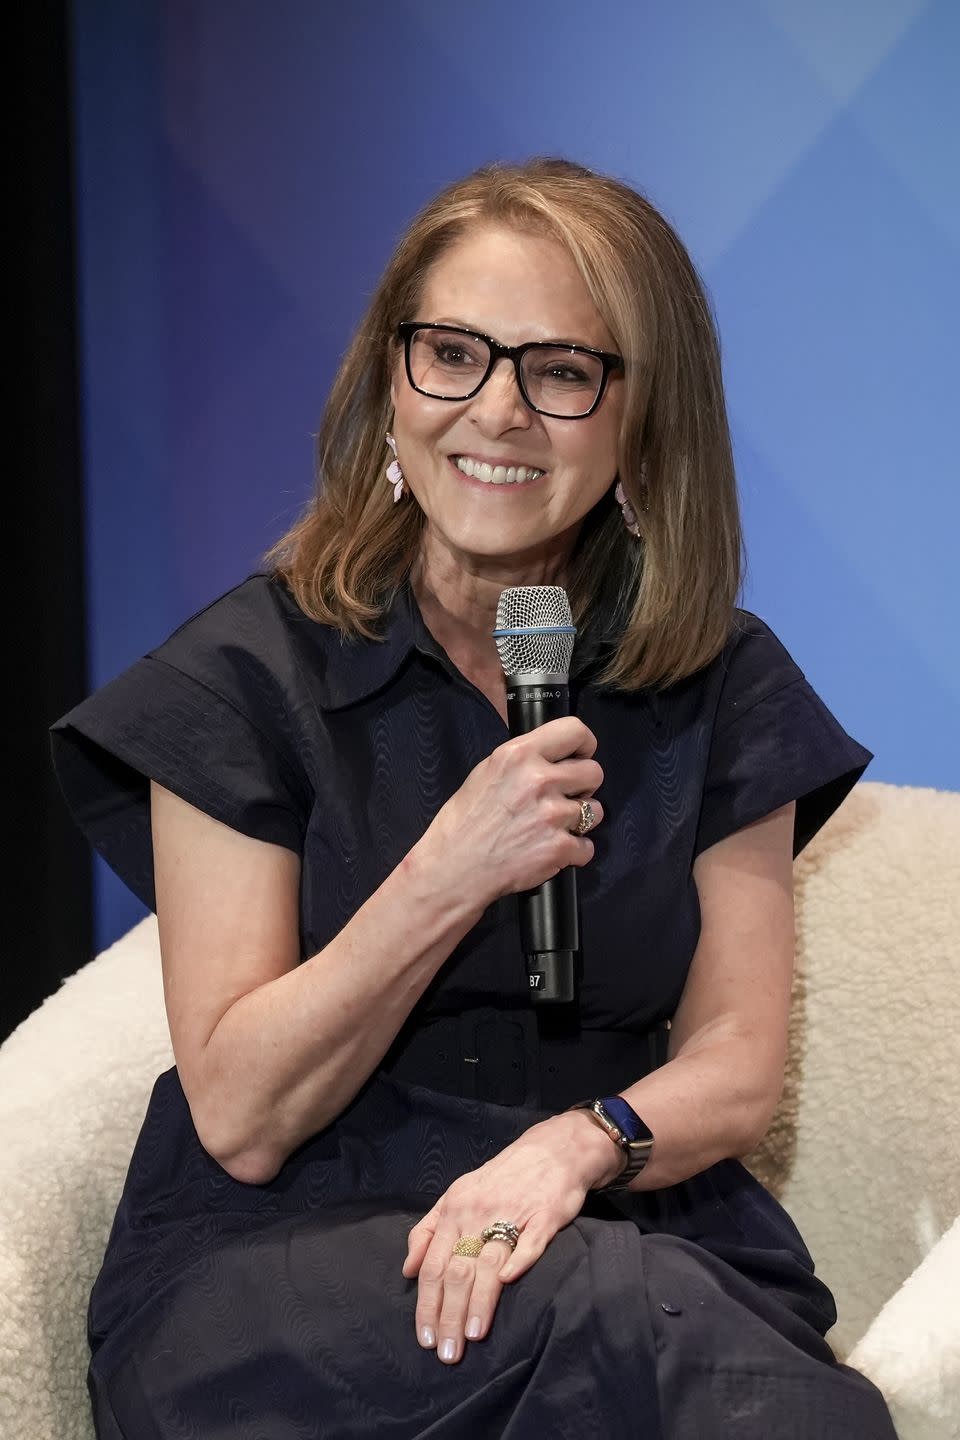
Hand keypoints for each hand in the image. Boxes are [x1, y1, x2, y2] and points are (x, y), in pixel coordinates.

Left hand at [401, 1112, 620, 1363]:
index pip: (434, 1264)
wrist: (552, 1150)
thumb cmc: (500, 1179)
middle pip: (458, 1269)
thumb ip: (428, 1230)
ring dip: (478, 1301)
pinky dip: (518, 1262)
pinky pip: (529, 1242)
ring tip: (471, 1336)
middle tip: (446, 1353)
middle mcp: (478, 1212)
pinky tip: (507, 1284)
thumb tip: (408, 1270)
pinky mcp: (544, 1217)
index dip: (427, 1303)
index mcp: (454, 1209)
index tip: (424, 1337)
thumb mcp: (457, 1195)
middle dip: (449, 1314)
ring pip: (488, 1262)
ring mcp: (512, 1214)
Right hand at [416, 717, 603, 913]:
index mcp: (518, 754)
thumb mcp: (486, 772)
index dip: (584, 745)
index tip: (581, 757)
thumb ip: (523, 760)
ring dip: (580, 821)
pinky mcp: (559, 848)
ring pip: (595, 811)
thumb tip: (553, 757)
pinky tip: (549, 850)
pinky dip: (573, 852)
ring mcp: (552, 815)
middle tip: (563, 799)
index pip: (575, 731)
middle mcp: (539, 779)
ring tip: (552, 828)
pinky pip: (587, 846)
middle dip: (583, 787)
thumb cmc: (464, 822)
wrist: (453, 868)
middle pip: (594, 772)